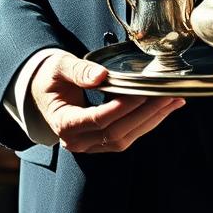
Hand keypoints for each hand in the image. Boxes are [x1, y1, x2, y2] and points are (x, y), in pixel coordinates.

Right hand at [30, 52, 183, 153]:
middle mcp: (77, 141)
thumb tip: (101, 75)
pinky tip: (163, 109)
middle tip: (167, 95)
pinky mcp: (100, 143)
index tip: (142, 92)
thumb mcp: (59, 67)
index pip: (98, 119)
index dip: (123, 107)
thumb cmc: (49, 77)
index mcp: (64, 123)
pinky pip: (126, 137)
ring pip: (125, 139)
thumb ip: (79, 71)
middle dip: (145, 113)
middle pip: (116, 132)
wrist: (40, 91)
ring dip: (151, 120)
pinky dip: (146, 123)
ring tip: (172, 101)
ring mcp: (89, 145)